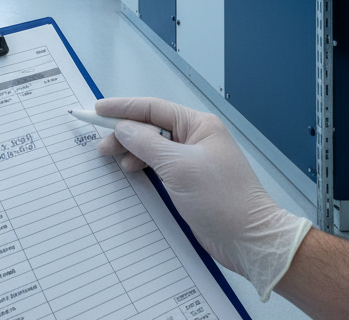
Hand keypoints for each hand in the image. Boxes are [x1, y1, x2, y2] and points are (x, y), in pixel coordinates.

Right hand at [95, 97, 310, 301]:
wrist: (250, 241)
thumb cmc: (221, 199)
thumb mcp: (178, 167)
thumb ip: (146, 143)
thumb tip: (123, 129)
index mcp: (199, 125)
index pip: (153, 108)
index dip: (123, 108)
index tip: (98, 110)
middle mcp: (196, 138)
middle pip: (151, 127)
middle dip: (125, 133)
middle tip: (100, 143)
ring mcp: (193, 160)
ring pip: (153, 146)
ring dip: (132, 150)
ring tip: (112, 158)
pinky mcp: (190, 182)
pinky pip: (159, 165)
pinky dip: (142, 165)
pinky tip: (131, 170)